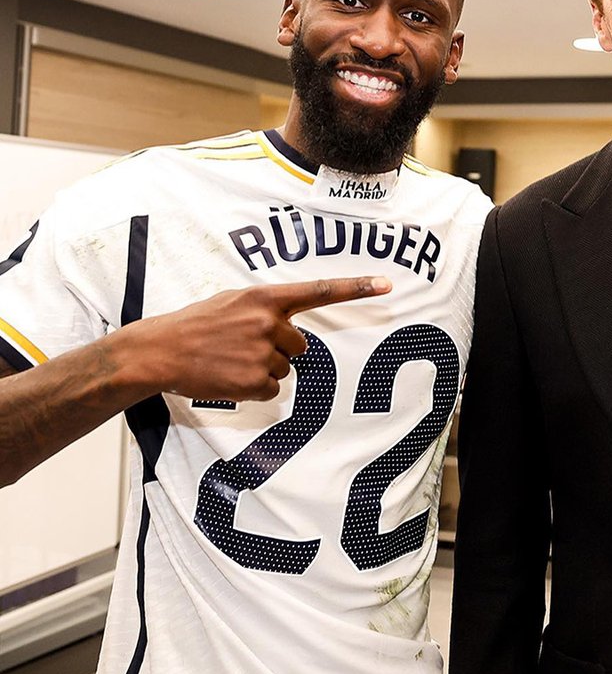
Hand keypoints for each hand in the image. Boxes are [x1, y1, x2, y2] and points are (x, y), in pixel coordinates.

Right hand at [120, 277, 391, 401]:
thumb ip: (265, 308)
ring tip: (231, 361)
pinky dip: (254, 389)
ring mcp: (263, 352)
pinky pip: (272, 390)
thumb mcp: (233, 301)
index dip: (357, 288)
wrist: (161, 350)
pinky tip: (230, 378)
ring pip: (285, 369)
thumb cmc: (197, 323)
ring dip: (263, 369)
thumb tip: (288, 325)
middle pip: (300, 346)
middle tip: (243, 347)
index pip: (320, 291)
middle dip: (278, 349)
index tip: (388, 284)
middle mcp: (270, 322)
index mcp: (266, 297)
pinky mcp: (254, 380)